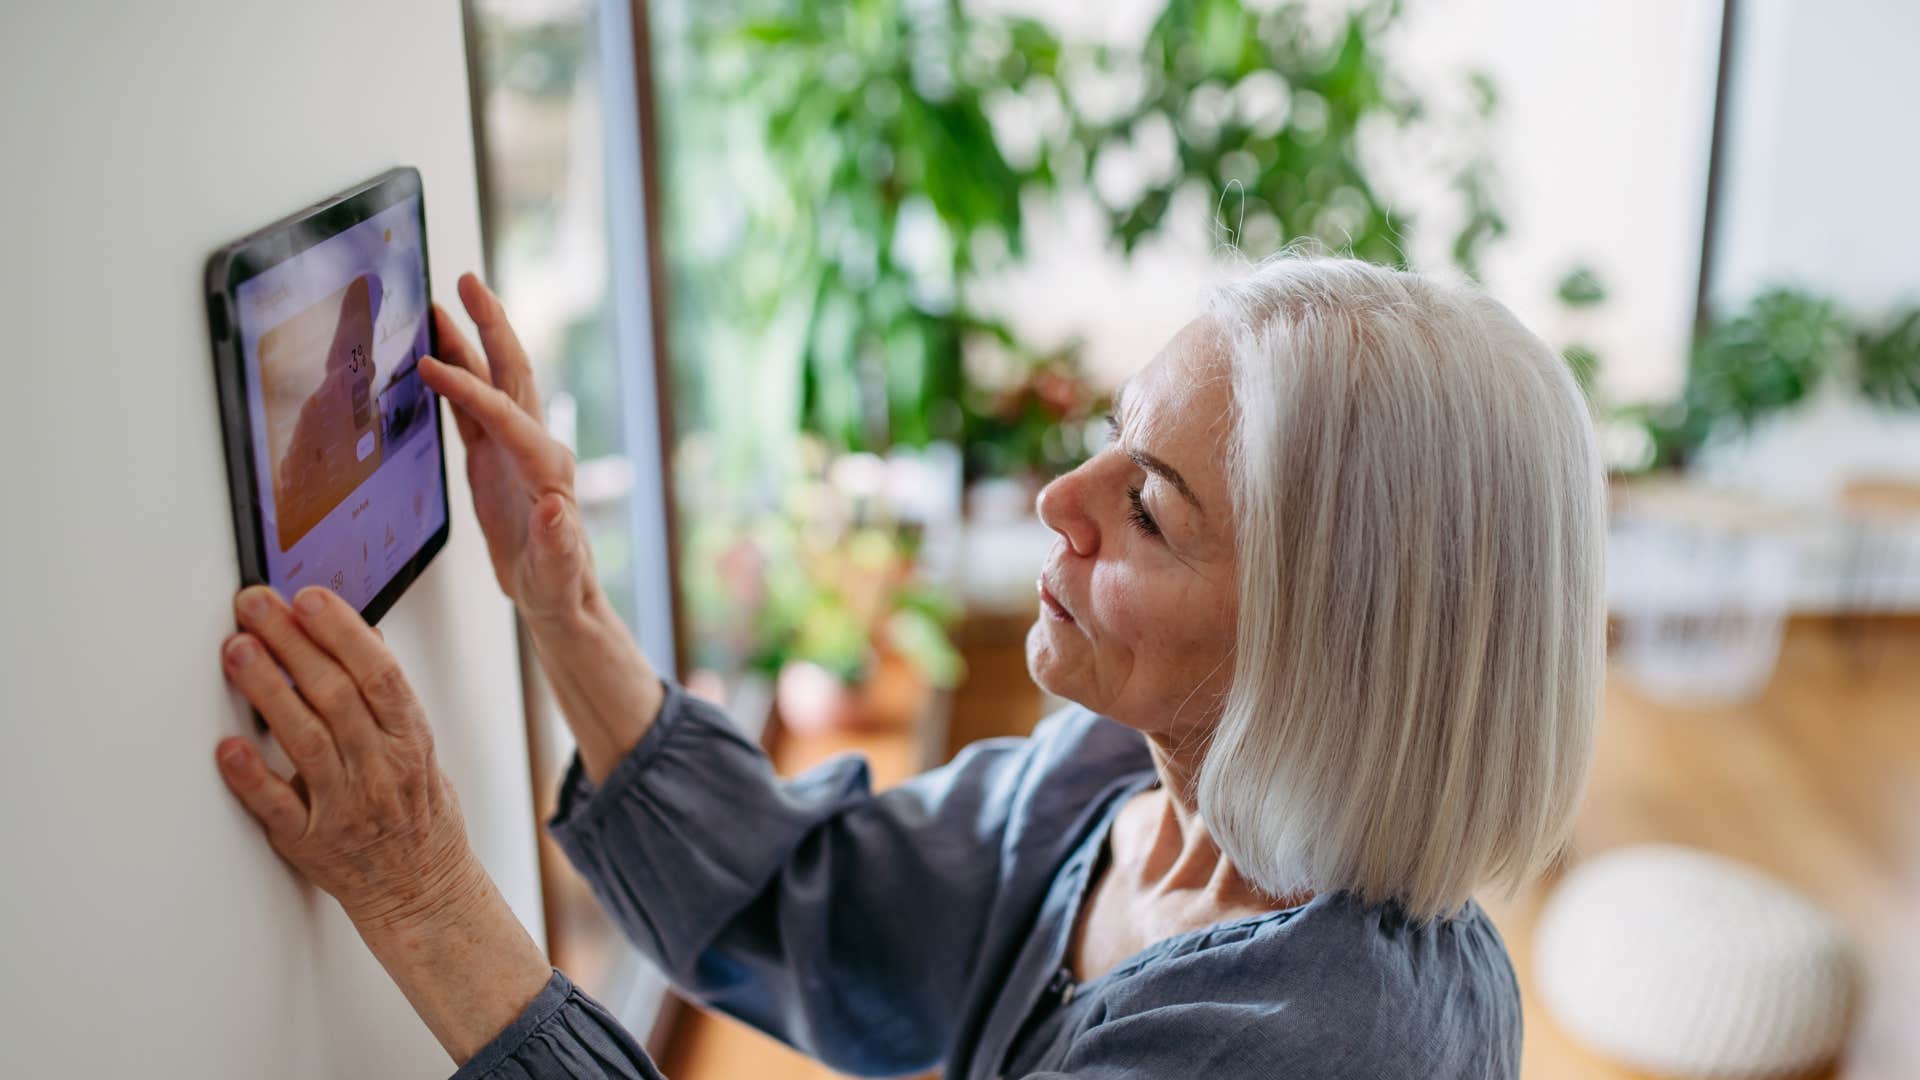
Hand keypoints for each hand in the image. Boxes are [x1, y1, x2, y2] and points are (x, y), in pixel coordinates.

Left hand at [214, 585, 486, 931]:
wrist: (422, 891)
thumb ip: (389, 697)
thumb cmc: (420, 816)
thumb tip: (366, 635)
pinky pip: (278, 806)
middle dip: (292, 642)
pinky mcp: (310, 841)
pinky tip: (228, 747)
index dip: (343, 631)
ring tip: (238, 650)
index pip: (379, 674)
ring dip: (268, 690)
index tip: (309, 597)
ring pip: (305, 739)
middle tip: (255, 605)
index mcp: (410, 741)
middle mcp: (381, 770)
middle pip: (335, 695)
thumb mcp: (421, 748)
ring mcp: (345, 807)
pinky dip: (252, 776)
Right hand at [419, 273, 595, 625]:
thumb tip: (555, 508)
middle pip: (511, 373)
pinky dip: (454, 381)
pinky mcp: (496, 460)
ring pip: (490, 383)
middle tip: (466, 282)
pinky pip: (472, 410)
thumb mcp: (557, 572)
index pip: (505, 414)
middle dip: (490, 326)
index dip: (468, 388)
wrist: (559, 598)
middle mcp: (535, 447)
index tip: (429, 366)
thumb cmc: (559, 586)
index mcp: (547, 468)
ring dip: (468, 343)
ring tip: (438, 306)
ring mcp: (514, 449)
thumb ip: (557, 542)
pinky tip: (432, 360)